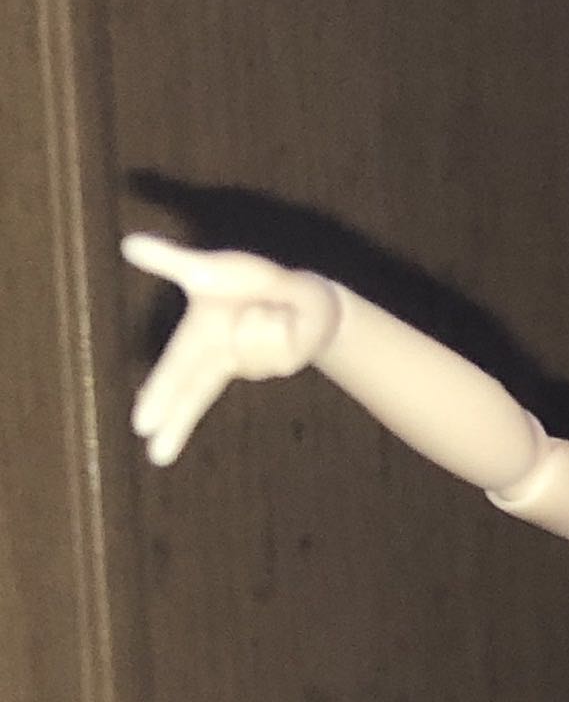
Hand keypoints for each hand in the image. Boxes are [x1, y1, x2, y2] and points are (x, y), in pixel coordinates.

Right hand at [124, 236, 341, 465]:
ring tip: (266, 308)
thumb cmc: (252, 282)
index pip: (175, 372)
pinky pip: (278, 346)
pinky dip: (281, 324)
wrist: (308, 298)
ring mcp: (251, 367)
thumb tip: (127, 244)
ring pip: (252, 351)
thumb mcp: (210, 269)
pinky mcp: (277, 368)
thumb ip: (170, 261)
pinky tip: (284, 321)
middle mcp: (222, 358)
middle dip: (177, 424)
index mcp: (199, 339)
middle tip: (156, 457)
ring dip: (261, 320)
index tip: (140, 426)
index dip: (160, 398)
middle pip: (196, 395)